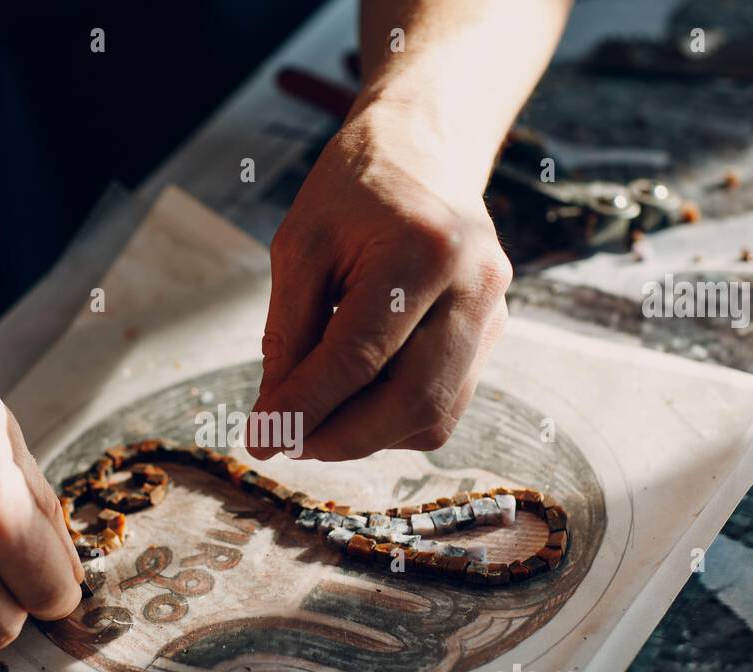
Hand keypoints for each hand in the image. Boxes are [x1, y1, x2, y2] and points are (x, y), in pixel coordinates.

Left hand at [250, 99, 511, 460]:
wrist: (424, 148)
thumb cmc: (354, 190)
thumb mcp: (300, 246)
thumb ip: (288, 334)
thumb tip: (274, 417)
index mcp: (424, 250)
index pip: (359, 356)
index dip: (305, 407)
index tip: (260, 439)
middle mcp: (474, 287)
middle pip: (411, 401)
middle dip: (341, 438)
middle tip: (289, 442)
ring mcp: (492, 313)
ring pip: (433, 417)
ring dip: (368, 436)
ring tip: (317, 417)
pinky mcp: (492, 333)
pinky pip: (444, 405)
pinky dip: (393, 420)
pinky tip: (356, 398)